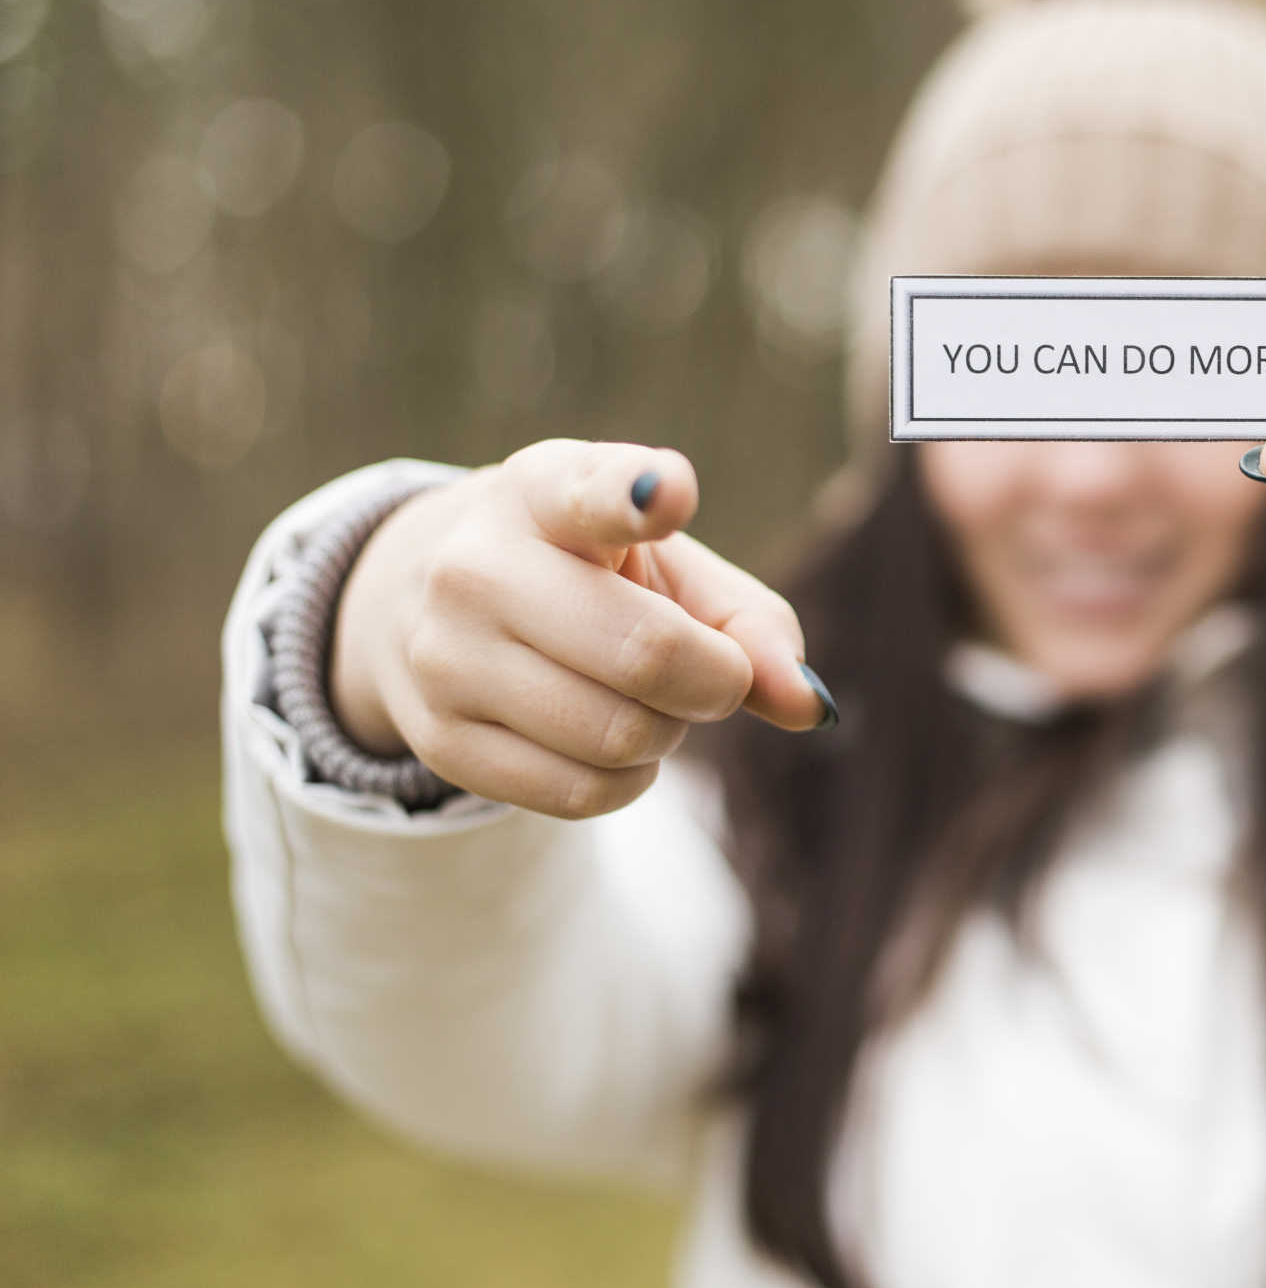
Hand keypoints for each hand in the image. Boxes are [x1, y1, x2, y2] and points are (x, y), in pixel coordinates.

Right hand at [331, 440, 828, 818]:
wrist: (433, 604)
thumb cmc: (590, 576)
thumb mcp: (668, 567)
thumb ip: (751, 624)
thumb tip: (810, 706)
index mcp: (543, 493)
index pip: (591, 493)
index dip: (636, 497)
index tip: (669, 494)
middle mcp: (476, 566)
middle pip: (646, 653)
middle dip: (715, 680)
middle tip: (715, 672)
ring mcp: (446, 657)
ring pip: (618, 736)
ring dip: (668, 733)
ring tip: (646, 698)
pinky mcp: (441, 741)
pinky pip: (582, 794)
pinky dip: (628, 779)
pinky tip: (611, 739)